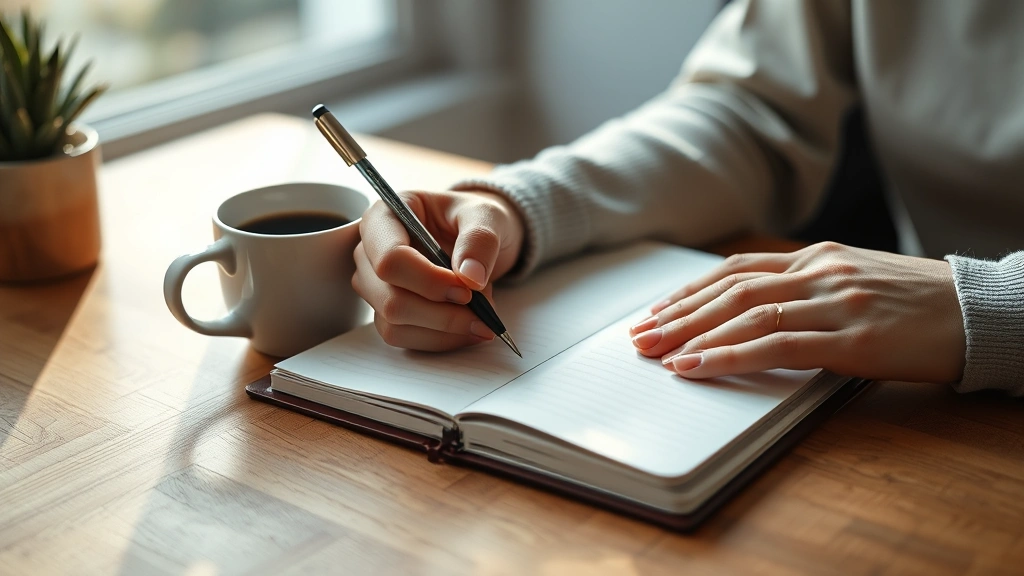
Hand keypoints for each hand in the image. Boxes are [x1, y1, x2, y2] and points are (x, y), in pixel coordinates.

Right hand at [353, 189, 524, 350]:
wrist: (476, 239)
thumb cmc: (473, 219)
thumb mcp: (486, 216)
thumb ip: (480, 240)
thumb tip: (470, 278)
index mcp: (383, 217)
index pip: (389, 258)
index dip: (428, 281)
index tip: (467, 290)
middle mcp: (369, 253)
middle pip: (390, 299)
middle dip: (441, 314)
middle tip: (484, 312)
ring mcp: (374, 285)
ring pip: (395, 324)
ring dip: (444, 329)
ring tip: (481, 315)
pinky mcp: (386, 311)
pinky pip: (404, 337)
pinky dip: (441, 339)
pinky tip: (468, 327)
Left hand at [628, 242, 966, 382]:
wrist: (982, 312)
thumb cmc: (918, 303)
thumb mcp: (855, 283)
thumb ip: (806, 289)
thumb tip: (753, 311)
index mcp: (817, 258)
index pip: (736, 271)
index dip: (689, 292)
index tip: (656, 311)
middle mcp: (819, 272)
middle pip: (730, 291)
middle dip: (678, 315)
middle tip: (639, 337)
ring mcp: (836, 302)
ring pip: (746, 314)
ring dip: (692, 335)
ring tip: (655, 353)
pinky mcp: (855, 338)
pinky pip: (777, 345)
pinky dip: (729, 356)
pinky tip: (697, 367)